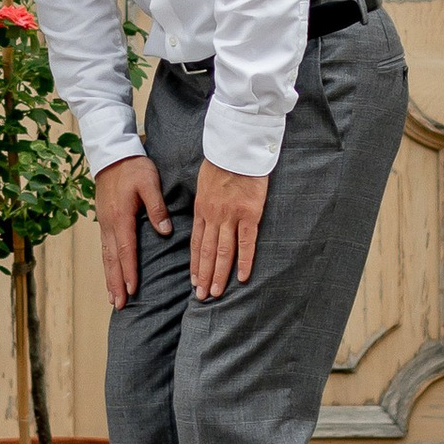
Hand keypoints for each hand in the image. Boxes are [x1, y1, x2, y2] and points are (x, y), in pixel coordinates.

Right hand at [95, 152, 173, 308]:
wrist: (111, 154)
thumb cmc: (133, 167)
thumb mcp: (149, 183)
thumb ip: (157, 207)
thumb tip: (165, 231)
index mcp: (121, 216)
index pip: (126, 249)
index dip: (129, 271)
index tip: (131, 289)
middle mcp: (109, 223)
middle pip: (112, 259)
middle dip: (116, 283)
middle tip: (119, 305)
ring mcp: (104, 223)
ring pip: (106, 256)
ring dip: (109, 278)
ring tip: (113, 299)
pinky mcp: (104, 221)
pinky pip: (104, 249)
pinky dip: (107, 265)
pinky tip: (110, 275)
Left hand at [189, 160, 267, 300]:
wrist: (238, 147)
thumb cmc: (223, 161)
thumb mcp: (204, 182)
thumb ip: (205, 202)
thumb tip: (204, 216)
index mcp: (201, 208)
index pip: (196, 243)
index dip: (194, 264)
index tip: (193, 281)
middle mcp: (213, 216)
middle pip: (207, 252)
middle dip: (203, 275)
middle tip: (201, 296)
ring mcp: (231, 216)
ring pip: (223, 251)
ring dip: (219, 274)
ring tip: (215, 292)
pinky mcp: (249, 214)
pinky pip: (246, 242)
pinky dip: (244, 261)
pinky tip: (242, 277)